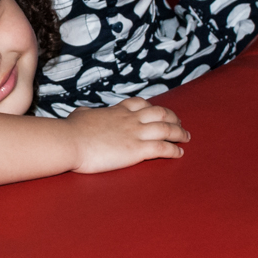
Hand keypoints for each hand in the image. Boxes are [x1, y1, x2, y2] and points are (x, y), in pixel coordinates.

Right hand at [66, 97, 189, 173]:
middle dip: (172, 117)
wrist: (70, 141)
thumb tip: (82, 112)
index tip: (159, 112)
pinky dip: (174, 150)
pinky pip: (163, 148)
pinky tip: (180, 153)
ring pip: (166, 128)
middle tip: (179, 123)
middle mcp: (130, 119)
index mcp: (117, 111)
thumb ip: (85, 113)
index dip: (153, 107)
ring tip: (186, 137)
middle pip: (160, 113)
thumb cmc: (71, 131)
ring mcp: (135, 133)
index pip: (141, 104)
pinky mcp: (137, 149)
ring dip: (179, 133)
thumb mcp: (79, 115)